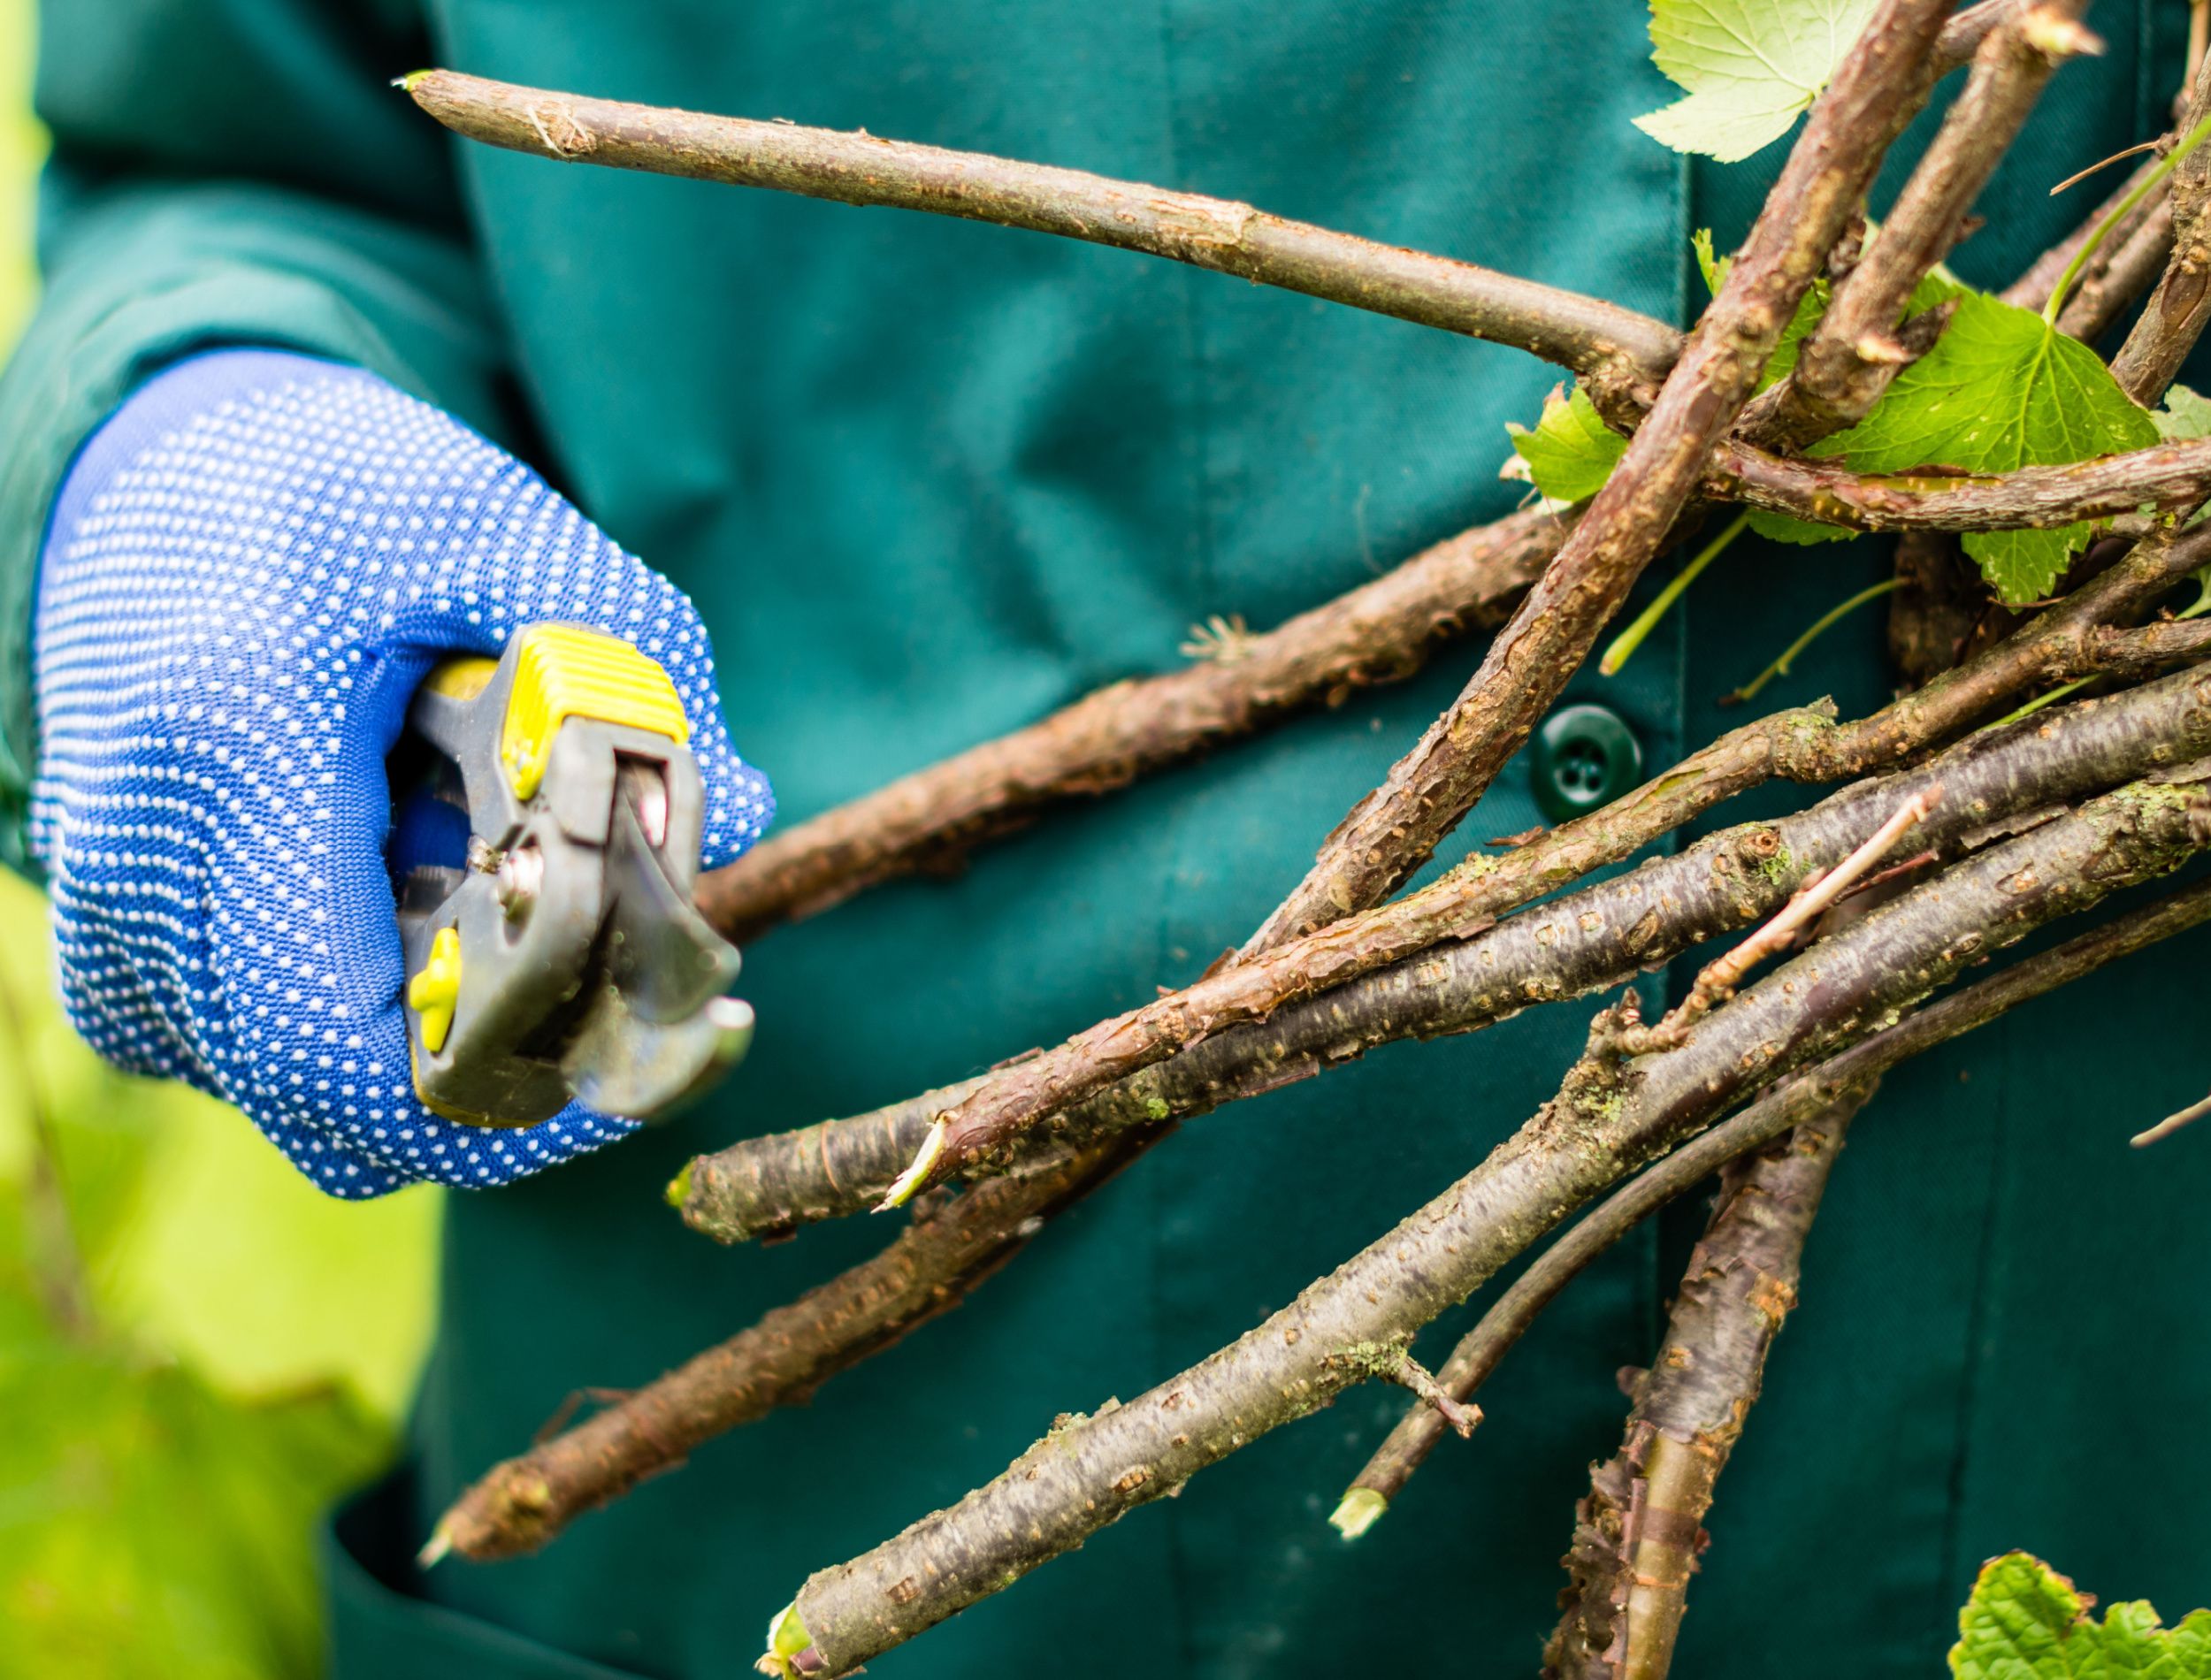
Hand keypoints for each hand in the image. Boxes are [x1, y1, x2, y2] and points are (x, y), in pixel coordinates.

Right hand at [29, 349, 771, 1194]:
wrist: (154, 480)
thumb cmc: (328, 496)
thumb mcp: (496, 528)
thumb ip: (631, 658)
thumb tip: (724, 824)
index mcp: (228, 753)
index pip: (345, 1039)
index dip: (516, 1077)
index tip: (653, 1031)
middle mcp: (137, 867)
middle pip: (347, 1107)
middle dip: (520, 1062)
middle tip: (626, 969)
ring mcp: (115, 930)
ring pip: (323, 1107)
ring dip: (461, 1042)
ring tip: (509, 886)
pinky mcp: (128, 963)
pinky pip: (284, 1068)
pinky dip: (395, 1023)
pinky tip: (433, 899)